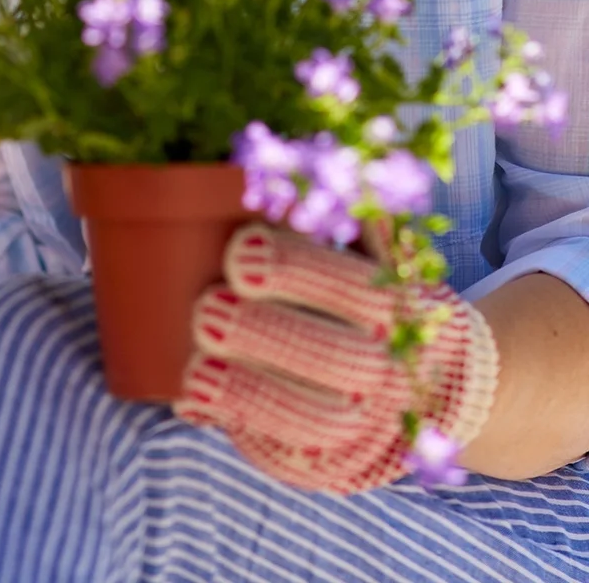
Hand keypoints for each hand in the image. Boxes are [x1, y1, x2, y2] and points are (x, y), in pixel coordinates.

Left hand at [175, 224, 498, 492]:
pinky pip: (292, 455)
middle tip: (207, 309)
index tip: (239, 248)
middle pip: (335, 359)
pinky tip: (196, 405)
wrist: (443, 383)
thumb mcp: (376, 252)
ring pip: (316, 420)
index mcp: (402, 312)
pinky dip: (241, 428)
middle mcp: (394, 374)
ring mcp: (371, 427)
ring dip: (249, 394)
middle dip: (266, 335)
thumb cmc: (378, 294)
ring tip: (194, 371)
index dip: (296, 269)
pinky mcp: (339, 463)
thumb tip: (277, 172)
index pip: (354, 290)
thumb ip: (338, 217)